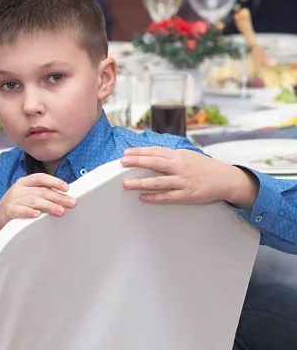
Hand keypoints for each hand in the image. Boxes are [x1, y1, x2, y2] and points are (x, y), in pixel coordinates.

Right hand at [0, 174, 76, 255]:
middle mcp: (18, 189)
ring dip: (48, 206)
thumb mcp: (27, 196)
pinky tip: (37, 215)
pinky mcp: (7, 211)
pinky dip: (28, 212)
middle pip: (41, 191)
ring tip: (60, 211)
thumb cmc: (16, 206)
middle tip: (70, 203)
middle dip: (58, 197)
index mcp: (24, 182)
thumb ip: (42, 194)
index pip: (41, 178)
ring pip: (33, 200)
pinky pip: (19, 211)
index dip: (54, 182)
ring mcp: (12, 200)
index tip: (66, 188)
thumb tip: (63, 196)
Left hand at [121, 147, 258, 208]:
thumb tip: (152, 154)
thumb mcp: (188, 156)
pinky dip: (154, 197)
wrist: (226, 179)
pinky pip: (167, 196)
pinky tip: (143, 197)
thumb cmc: (205, 167)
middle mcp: (180, 167)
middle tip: (122, 163)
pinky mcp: (187, 195)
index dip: (140, 152)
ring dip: (140, 182)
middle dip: (136, 162)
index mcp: (179, 156)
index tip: (126, 153)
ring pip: (158, 181)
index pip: (156, 152)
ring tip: (126, 184)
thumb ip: (171, 155)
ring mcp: (183, 181)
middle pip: (154, 163)